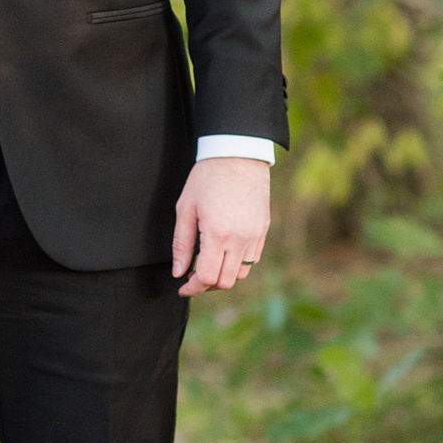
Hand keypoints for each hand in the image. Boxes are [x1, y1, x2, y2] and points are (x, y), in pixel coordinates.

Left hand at [172, 158, 269, 296]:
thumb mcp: (185, 208)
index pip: (207, 278)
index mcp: (217, 234)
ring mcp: (255, 236)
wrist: (238, 155)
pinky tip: (224, 253)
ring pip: (241, 273)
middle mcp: (240, 239)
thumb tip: (179, 272)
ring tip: (209, 265)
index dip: (193, 288)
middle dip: (207, 285)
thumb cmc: (207, 178)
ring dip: (223, 276)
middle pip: (225, 282)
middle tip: (192, 277)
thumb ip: (182, 244)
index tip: (183, 287)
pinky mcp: (263, 230)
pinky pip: (253, 259)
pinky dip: (237, 263)